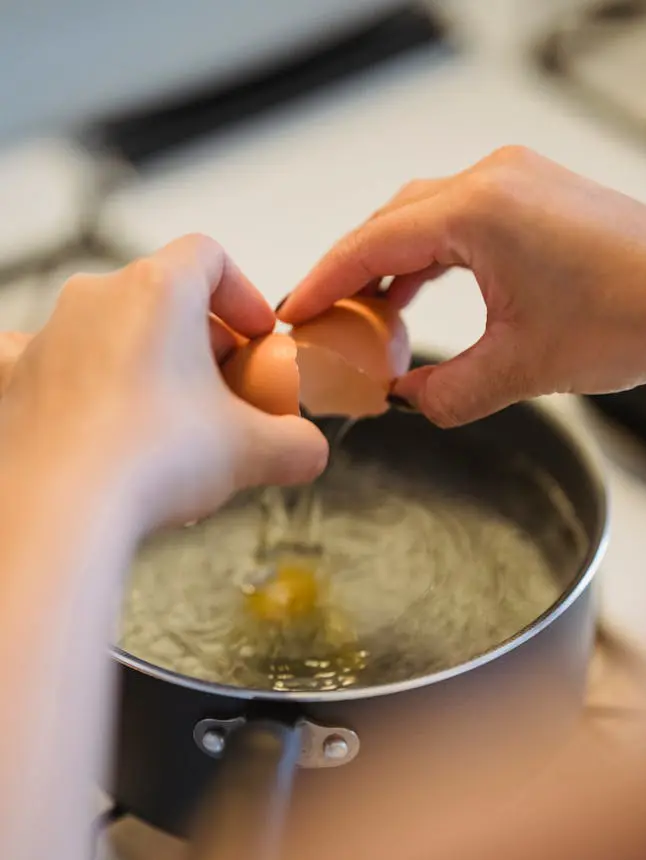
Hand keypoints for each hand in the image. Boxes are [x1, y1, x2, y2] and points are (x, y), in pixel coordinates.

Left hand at [0, 235, 327, 528]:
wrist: (63, 509)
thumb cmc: (154, 460)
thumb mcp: (252, 452)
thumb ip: (295, 444)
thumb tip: (309, 451)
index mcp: (159, 291)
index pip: (208, 257)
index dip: (242, 293)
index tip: (257, 336)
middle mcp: (97, 297)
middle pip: (160, 299)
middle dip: (198, 341)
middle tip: (224, 393)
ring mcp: (49, 335)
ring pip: (107, 330)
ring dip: (142, 360)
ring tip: (165, 416)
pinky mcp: (15, 377)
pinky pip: (47, 362)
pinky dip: (73, 379)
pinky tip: (89, 411)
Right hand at [280, 147, 645, 425]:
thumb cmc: (632, 314)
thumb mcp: (521, 368)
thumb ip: (447, 391)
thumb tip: (407, 401)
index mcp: (478, 211)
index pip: (373, 243)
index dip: (325, 281)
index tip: (295, 311)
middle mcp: (493, 181)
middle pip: (388, 222)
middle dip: (349, 273)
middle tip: (321, 320)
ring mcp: (516, 181)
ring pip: (421, 216)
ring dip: (387, 264)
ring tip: (362, 317)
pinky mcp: (534, 195)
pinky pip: (457, 218)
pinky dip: (427, 256)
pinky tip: (413, 294)